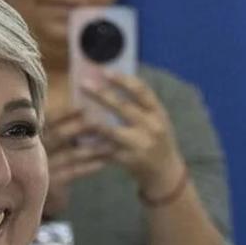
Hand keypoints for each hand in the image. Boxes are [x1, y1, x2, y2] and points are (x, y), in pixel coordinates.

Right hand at [40, 106, 114, 215]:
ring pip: (70, 154)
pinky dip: (88, 167)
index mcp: (31, 136)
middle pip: (60, 134)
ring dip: (92, 148)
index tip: (85, 107)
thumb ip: (58, 127)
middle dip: (82, 127)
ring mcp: (40, 168)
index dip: (66, 113)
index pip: (48, 119)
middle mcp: (33, 150)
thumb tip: (84, 108)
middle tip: (103, 123)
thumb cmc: (45, 163)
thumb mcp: (47, 143)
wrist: (29, 198)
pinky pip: (72, 173)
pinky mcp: (50, 184)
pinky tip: (103, 163)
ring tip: (111, 144)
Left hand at [80, 71, 185, 199]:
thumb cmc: (158, 140)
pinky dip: (93, 145)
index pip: (142, 91)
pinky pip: (107, 150)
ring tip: (79, 113)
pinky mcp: (129, 160)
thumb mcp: (157, 120)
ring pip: (112, 131)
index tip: (105, 71)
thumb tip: (115, 81)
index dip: (123, 80)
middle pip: (124, 108)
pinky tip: (80, 138)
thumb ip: (141, 105)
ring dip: (94, 121)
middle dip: (102, 94)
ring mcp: (140, 145)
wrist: (166, 173)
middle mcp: (151, 128)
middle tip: (84, 83)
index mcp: (158, 113)